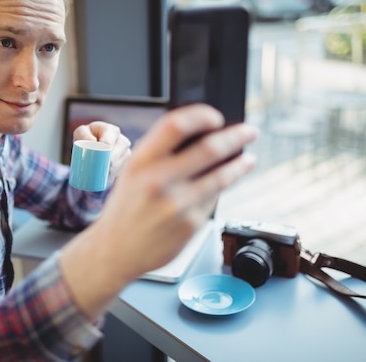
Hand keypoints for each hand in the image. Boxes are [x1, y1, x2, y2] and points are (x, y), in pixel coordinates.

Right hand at [60, 104, 257, 319]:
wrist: (116, 250)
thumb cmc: (126, 208)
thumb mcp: (132, 173)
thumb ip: (160, 153)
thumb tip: (201, 134)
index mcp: (140, 162)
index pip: (175, 126)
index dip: (201, 116)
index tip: (215, 117)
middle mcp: (158, 182)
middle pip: (208, 149)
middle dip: (236, 136)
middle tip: (249, 132)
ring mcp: (177, 205)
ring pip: (221, 176)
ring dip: (240, 164)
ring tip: (248, 159)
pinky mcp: (191, 225)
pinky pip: (213, 199)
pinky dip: (219, 189)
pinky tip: (220, 186)